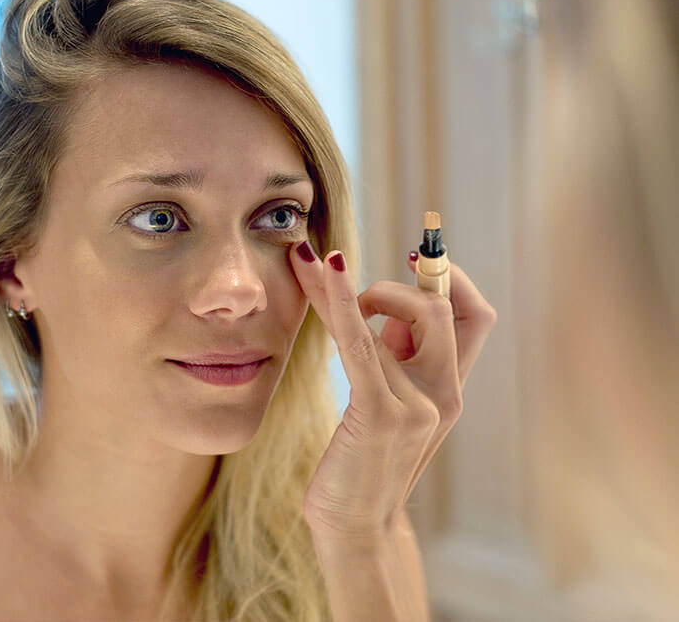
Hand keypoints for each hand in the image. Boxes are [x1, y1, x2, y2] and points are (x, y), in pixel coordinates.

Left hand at [289, 240, 497, 542]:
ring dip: (340, 289)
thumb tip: (385, 312)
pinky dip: (338, 300)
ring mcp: (418, 404)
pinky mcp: (381, 412)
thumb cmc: (365, 462)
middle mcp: (444, 393)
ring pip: (385, 321)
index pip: (477, 317)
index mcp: (450, 388)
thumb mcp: (395, 407)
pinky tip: (321, 269)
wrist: (356, 529)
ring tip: (309, 270)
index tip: (417, 257)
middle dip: (397, 285)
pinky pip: (360, 342)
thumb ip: (400, 362)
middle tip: (359, 298)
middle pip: (443, 309)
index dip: (453, 278)